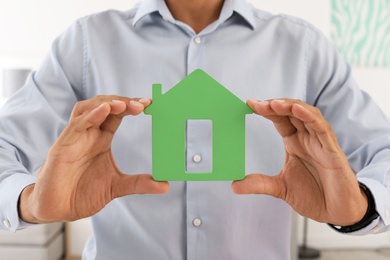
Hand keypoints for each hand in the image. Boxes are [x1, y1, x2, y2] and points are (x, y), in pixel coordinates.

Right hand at [19, 96, 168, 222]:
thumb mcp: (117, 187)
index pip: (117, 114)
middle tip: (142, 103)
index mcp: (101, 138)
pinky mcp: (63, 145)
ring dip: (107, 102)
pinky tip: (105, 110)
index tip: (151, 104)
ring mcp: (75, 137)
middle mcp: (88, 134)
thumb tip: (165, 186)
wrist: (59, 209)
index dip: (132, 106)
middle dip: (123, 101)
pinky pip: (77, 124)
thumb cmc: (83, 194)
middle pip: (104, 106)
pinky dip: (91, 115)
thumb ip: (140, 183)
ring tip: (124, 104)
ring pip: (88, 108)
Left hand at [232, 99, 366, 225]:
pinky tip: (297, 109)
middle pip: (291, 112)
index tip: (248, 104)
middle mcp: (307, 138)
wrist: (336, 212)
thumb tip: (234, 185)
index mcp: (294, 142)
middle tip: (257, 104)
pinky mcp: (332, 150)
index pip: (279, 119)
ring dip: (291, 106)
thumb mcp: (280, 188)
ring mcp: (320, 142)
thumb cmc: (314, 195)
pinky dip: (310, 117)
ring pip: (307, 115)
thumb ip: (259, 184)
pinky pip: (322, 129)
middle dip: (275, 105)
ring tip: (274, 104)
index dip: (266, 110)